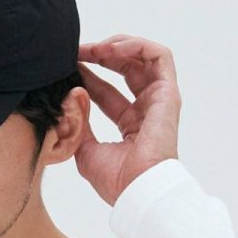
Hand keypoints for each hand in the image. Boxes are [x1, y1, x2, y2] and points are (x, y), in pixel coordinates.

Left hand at [74, 34, 181, 205]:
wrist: (138, 191)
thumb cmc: (116, 181)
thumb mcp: (84, 149)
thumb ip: (78, 123)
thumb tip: (70, 98)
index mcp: (130, 126)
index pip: (107, 92)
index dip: (88, 75)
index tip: (68, 66)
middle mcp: (146, 111)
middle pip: (125, 70)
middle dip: (100, 56)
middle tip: (77, 51)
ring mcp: (159, 101)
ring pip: (143, 58)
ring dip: (117, 46)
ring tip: (94, 48)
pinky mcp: (168, 94)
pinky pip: (158, 56)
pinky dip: (136, 46)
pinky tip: (112, 49)